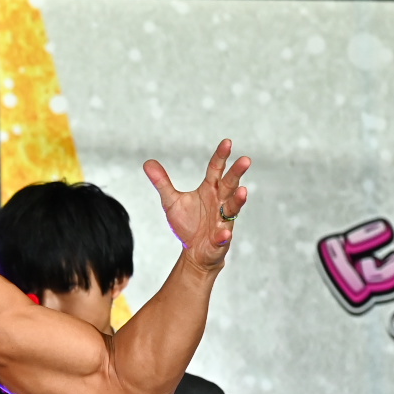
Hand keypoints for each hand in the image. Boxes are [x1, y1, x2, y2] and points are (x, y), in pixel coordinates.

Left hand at [143, 139, 250, 272]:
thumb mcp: (171, 201)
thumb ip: (162, 182)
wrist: (194, 251)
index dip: (221, 157)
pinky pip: (224, 236)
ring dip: (238, 200)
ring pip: (232, 208)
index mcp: (209, 190)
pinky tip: (223, 233)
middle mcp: (220, 202)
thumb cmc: (188, 223)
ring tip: (243, 191)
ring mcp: (222, 220)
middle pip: (230, 184)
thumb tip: (147, 162)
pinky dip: (224, 235)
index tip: (227, 142)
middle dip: (237, 173)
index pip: (216, 170)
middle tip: (246, 159)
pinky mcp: (221, 239)